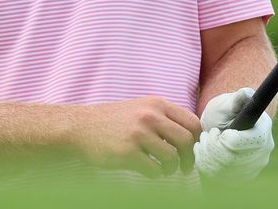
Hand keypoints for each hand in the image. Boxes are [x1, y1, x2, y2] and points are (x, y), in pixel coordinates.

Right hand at [71, 97, 201, 177]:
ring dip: (171, 168)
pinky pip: (154, 170)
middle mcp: (150, 116)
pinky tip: (147, 170)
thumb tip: (192, 136)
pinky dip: (155, 174)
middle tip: (184, 167)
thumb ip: (164, 117)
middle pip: (186, 141)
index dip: (197, 140)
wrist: (80, 126)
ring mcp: (138, 135)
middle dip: (189, 158)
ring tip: (163, 169)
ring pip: (172, 158)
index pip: (192, 122)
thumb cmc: (113, 120)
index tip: (191, 150)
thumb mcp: (141, 108)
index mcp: (157, 104)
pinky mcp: (127, 153)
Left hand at [193, 88, 273, 181]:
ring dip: (206, 156)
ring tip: (204, 142)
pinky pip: (221, 179)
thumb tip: (247, 93)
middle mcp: (264, 151)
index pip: (242, 143)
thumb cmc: (227, 110)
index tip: (218, 131)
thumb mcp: (230, 102)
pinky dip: (206, 166)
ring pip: (224, 171)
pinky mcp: (243, 177)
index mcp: (263, 129)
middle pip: (231, 159)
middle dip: (211, 147)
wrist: (225, 125)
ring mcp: (255, 166)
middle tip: (206, 135)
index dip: (224, 139)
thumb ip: (238, 98)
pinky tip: (204, 154)